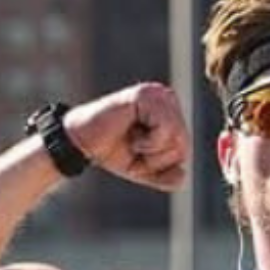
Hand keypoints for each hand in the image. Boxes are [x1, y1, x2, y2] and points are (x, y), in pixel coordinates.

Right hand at [65, 84, 189, 191]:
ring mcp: (156, 94)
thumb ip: (167, 176)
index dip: (161, 162)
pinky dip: (149, 142)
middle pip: (183, 144)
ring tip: (134, 140)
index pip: (184, 148)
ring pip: (177, 137)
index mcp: (170, 112)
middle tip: (135, 146)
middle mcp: (166, 98)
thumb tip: (184, 174)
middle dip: (157, 158)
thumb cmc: (114, 152)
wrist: (85, 144)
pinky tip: (132, 134)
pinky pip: (165, 129)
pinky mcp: (146, 95)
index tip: (138, 152)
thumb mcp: (145, 170)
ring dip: (152, 151)